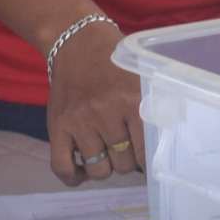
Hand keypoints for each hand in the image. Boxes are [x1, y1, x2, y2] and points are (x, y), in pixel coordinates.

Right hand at [44, 21, 143, 186]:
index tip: (149, 161)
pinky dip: (73, 177)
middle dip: (127, 159)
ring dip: (105, 166)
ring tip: (107, 152)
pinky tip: (81, 173)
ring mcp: (79, 121)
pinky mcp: (57, 125)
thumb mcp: (141, 79)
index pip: (146, 151)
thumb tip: (162, 148)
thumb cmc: (114, 62)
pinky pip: (62, 166)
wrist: (76, 42)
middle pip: (124, 164)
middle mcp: (105, 112)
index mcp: (132, 100)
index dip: (149, 161)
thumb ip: (153, 109)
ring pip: (99, 169)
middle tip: (126, 146)